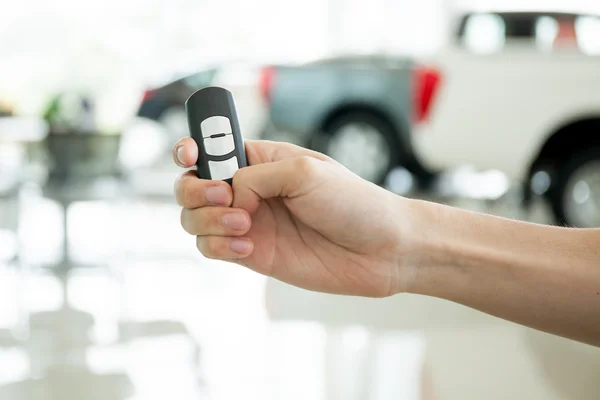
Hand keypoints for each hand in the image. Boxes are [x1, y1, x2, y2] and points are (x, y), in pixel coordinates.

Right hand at [174, 139, 413, 296]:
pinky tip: (247, 246)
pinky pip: (212, 248)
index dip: (191, 149)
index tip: (190, 155)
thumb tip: (230, 194)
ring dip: (207, 220)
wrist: (381, 249)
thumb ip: (256, 176)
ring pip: (195, 219)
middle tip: (224, 196)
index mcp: (261, 161)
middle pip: (191, 185)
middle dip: (195, 190)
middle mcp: (249, 190)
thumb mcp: (305, 172)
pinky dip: (218, 246)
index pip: (211, 150)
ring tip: (244, 224)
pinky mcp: (253, 254)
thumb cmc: (353, 202)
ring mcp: (249, 223)